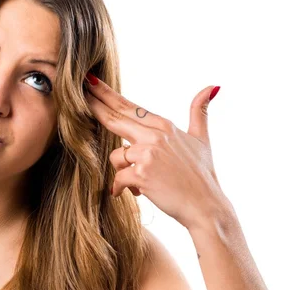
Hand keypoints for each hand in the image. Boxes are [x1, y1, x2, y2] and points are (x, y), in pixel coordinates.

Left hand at [84, 73, 230, 230]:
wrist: (206, 207)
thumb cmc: (202, 176)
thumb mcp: (202, 139)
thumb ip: (200, 112)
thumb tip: (212, 87)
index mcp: (164, 126)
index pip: (128, 107)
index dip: (107, 94)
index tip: (90, 81)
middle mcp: (155, 135)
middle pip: (115, 118)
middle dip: (93, 105)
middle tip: (78, 92)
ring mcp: (147, 153)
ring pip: (116, 156)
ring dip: (124, 172)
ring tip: (143, 183)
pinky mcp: (141, 174)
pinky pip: (118, 178)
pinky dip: (122, 188)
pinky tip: (135, 193)